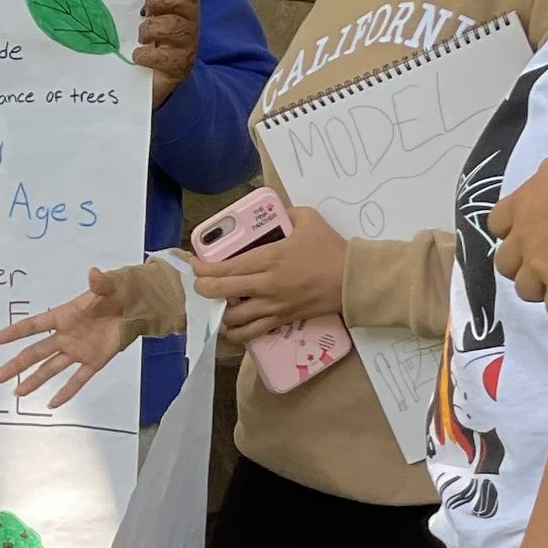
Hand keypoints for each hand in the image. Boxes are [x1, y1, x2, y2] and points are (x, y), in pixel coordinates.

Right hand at [0, 269, 132, 407]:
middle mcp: (65, 336)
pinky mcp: (94, 361)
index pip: (34, 325)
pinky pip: (78, 379)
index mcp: (63, 316)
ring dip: (35, 380)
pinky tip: (53, 404)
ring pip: (51, 369)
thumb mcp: (109, 285)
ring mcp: (78, 351)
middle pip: (36, 352)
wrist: (135, 305)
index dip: (15, 332)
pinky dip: (67, 392)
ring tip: (18, 393)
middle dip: (16, 365)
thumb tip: (95, 273)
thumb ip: (100, 283)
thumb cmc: (117, 291)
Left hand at [134, 0, 199, 107]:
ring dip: (152, 28)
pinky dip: (148, 55)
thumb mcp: (138, 19)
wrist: (144, 87)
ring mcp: (186, 45)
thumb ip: (134, 0)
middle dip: (160, 0)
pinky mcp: (179, 68)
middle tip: (143, 12)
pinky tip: (137, 56)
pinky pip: (169, 57)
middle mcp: (188, 22)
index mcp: (179, 6)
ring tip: (140, 36)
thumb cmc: (140, 46)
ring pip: (178, 26)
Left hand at [191, 207, 346, 338]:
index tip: (196, 263)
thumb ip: (285, 214)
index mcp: (268, 259)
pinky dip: (236, 332)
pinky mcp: (281, 320)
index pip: (225, 267)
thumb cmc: (330, 249)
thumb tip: (271, 214)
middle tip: (201, 282)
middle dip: (202, 288)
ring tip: (217, 303)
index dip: (202, 267)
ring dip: (219, 311)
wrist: (351, 280)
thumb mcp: (308, 219)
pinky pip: (252, 333)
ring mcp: (272, 306)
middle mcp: (265, 285)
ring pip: (233, 317)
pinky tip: (231, 326)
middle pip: (221, 292)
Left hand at [490, 141, 547, 317]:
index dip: (510, 230)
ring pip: (524, 289)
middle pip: (505, 262)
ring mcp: (540, 268)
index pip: (497, 223)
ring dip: (539, 287)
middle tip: (545, 261)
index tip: (529, 232)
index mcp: (522, 205)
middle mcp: (524, 239)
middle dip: (521, 264)